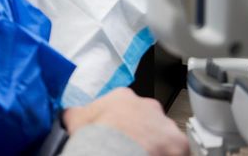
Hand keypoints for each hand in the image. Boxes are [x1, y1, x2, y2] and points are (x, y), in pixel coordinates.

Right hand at [63, 88, 187, 155]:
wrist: (113, 151)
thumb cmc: (96, 136)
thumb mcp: (74, 118)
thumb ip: (75, 113)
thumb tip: (69, 113)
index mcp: (123, 97)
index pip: (124, 107)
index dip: (120, 123)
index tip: (117, 135)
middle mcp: (148, 106)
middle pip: (147, 120)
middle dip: (142, 133)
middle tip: (131, 149)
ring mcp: (165, 124)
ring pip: (163, 136)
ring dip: (157, 146)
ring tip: (144, 155)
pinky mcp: (179, 145)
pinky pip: (177, 152)